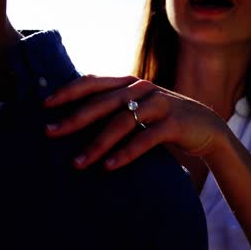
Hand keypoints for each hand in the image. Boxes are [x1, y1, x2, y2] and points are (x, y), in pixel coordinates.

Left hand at [44, 75, 228, 169]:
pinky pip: (146, 139)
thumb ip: (112, 106)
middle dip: (74, 119)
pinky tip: (109, 167)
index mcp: (128, 83)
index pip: (92, 82)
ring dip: (97, 144)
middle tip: (50, 133)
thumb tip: (74, 117)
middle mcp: (141, 89)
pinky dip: (126, 153)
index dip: (68, 91)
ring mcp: (158, 103)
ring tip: (78, 163)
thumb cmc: (160, 118)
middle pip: (102, 103)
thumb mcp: (135, 107)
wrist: (205, 127)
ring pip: (121, 122)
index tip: (45, 105)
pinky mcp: (173, 123)